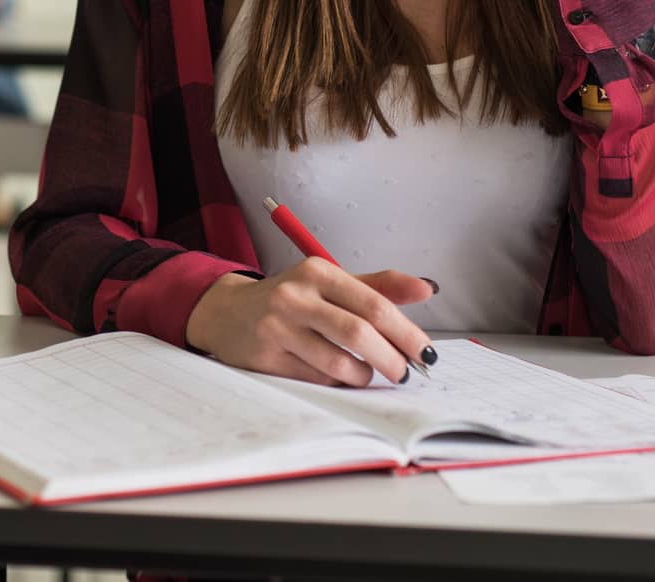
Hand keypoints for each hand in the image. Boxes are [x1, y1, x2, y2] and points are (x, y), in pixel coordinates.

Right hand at [184, 259, 436, 386]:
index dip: (406, 332)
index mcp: (318, 271)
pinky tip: (336, 377)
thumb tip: (427, 287)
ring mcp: (277, 327)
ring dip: (363, 376)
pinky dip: (336, 384)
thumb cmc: (291, 300)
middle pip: (358, 333)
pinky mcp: (266, 357)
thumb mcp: (330, 284)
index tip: (426, 352)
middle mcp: (295, 295)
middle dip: (391, 359)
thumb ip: (378, 286)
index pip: (374, 303)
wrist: (227, 313)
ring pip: (338, 363)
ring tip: (367, 374)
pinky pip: (316, 379)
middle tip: (406, 373)